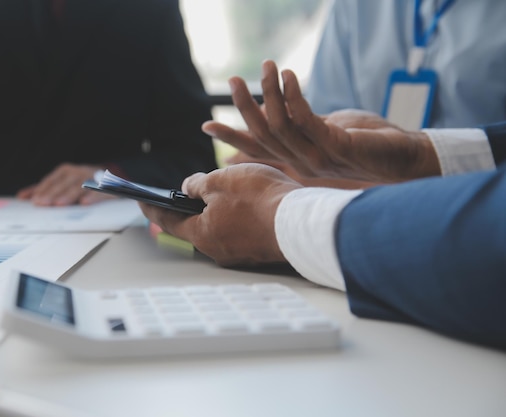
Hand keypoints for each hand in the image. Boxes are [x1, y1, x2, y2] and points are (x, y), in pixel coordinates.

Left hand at [16, 163, 114, 205]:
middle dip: (53, 194)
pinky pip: (98, 191)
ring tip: (60, 204)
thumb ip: (43, 189)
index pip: (52, 180)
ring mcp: (91, 178)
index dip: (43, 190)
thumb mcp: (62, 182)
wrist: (108, 179)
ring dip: (69, 195)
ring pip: (78, 186)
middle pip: (63, 184)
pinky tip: (85, 203)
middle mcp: (78, 172)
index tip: (35, 200)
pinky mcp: (105, 186)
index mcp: (66, 171)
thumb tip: (22, 196)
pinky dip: (91, 196)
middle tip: (43, 203)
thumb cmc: (80, 183)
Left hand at [139, 163, 301, 266]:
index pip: (168, 221)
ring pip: (220, 228)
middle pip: (196, 225)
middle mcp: (217, 250)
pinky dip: (237, 217)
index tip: (141, 201)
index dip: (153, 208)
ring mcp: (239, 253)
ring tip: (224, 189)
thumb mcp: (221, 181)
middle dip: (191, 207)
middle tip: (187, 190)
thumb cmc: (260, 200)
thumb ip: (199, 184)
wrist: (303, 222)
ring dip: (218, 211)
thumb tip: (190, 189)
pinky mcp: (258, 249)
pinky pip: (240, 232)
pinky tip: (247, 202)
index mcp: (201, 234)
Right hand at [202, 60, 439, 182]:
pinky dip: (294, 96)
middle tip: (233, 80)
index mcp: (297, 159)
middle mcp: (302, 162)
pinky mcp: (336, 147)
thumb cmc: (368, 143)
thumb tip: (281, 113)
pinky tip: (290, 77)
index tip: (206, 124)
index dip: (232, 136)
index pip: (258, 149)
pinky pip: (306, 120)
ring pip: (280, 126)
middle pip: (262, 135)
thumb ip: (303, 125)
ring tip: (267, 66)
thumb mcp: (327, 131)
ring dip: (270, 92)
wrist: (405, 160)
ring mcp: (318, 157)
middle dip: (244, 107)